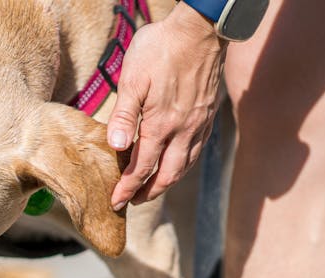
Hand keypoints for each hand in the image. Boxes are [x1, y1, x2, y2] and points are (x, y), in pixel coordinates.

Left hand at [107, 4, 225, 208]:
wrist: (199, 29)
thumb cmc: (161, 49)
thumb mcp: (133, 78)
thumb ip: (124, 115)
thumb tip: (117, 147)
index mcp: (162, 124)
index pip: (142, 167)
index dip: (128, 187)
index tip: (116, 202)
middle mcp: (184, 130)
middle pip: (167, 175)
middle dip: (149, 192)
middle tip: (132, 201)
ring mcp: (199, 124)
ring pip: (185, 165)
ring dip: (168, 182)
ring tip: (153, 187)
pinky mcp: (208, 115)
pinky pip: (196, 150)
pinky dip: (184, 164)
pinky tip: (177, 161)